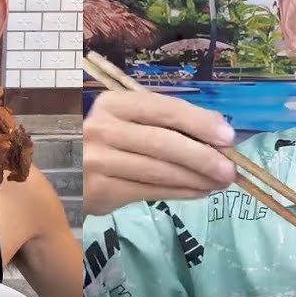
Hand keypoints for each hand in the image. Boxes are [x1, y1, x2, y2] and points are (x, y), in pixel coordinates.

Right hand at [82, 91, 238, 215]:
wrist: (66, 169)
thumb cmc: (104, 140)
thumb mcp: (127, 121)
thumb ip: (164, 122)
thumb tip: (217, 129)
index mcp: (113, 104)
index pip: (164, 110)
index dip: (199, 122)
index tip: (228, 137)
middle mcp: (102, 129)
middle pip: (163, 142)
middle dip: (203, 157)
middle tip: (230, 170)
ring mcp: (98, 160)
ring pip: (159, 170)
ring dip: (196, 179)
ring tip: (218, 183)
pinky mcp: (101, 189)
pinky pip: (150, 190)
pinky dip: (180, 192)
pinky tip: (197, 191)